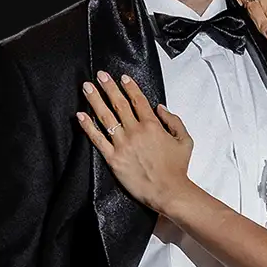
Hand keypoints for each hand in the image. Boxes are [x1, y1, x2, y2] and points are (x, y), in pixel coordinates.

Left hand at [76, 72, 195, 212]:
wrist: (167, 191)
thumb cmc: (177, 168)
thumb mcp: (185, 140)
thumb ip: (174, 121)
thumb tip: (160, 107)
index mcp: (152, 125)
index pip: (138, 101)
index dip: (129, 87)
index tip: (122, 77)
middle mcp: (135, 131)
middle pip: (119, 104)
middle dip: (109, 87)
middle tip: (100, 75)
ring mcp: (122, 144)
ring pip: (106, 117)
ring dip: (95, 100)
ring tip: (87, 87)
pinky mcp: (113, 158)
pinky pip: (97, 139)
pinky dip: (88, 126)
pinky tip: (80, 115)